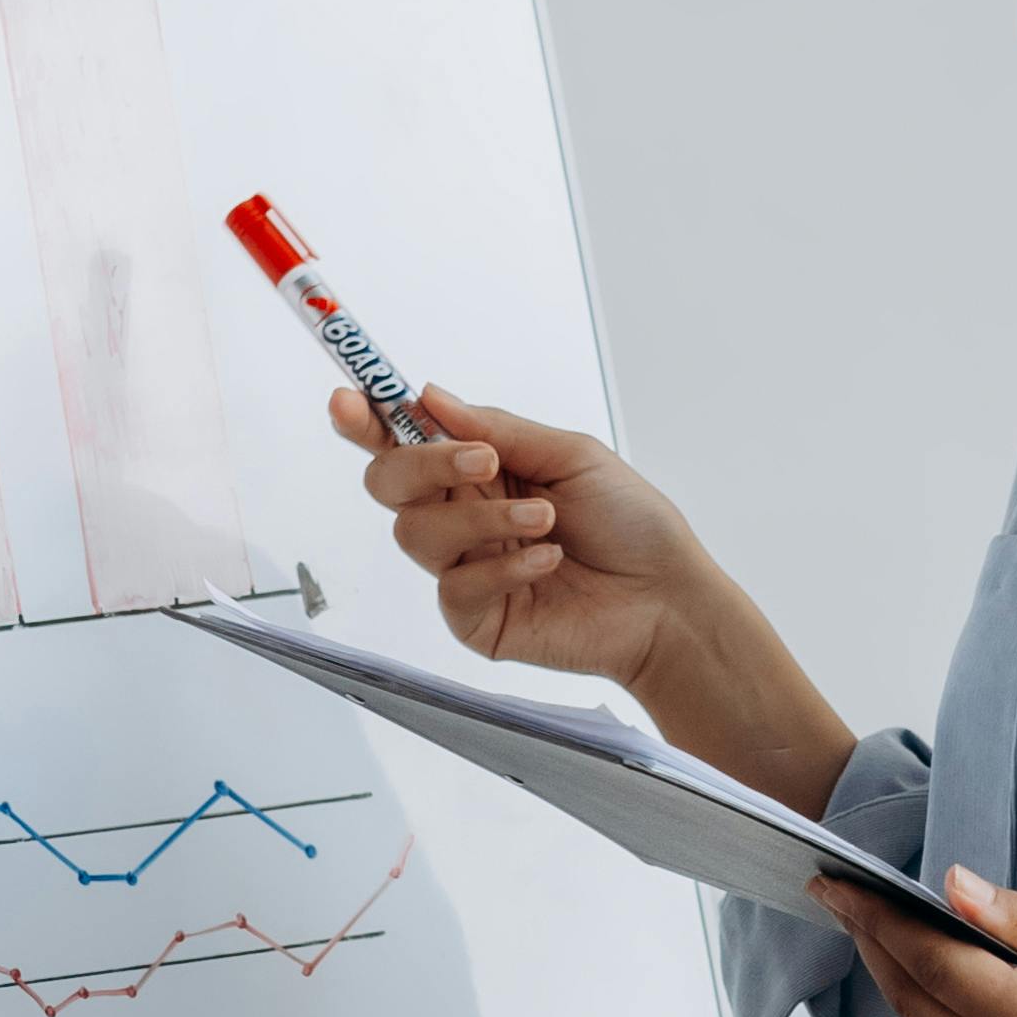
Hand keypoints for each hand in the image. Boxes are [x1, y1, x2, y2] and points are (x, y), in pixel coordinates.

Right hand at [328, 377, 717, 694]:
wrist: (666, 598)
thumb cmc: (630, 524)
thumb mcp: (571, 455)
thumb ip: (497, 429)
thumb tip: (430, 397)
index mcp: (478, 471)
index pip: (403, 441)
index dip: (367, 420)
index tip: (349, 401)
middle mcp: (463, 517)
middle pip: (388, 484)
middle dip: (423, 464)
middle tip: (481, 460)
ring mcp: (464, 569)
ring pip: (417, 533)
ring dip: (485, 519)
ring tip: (546, 521)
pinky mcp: (475, 619)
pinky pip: (455, 587)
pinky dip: (504, 567)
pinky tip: (548, 562)